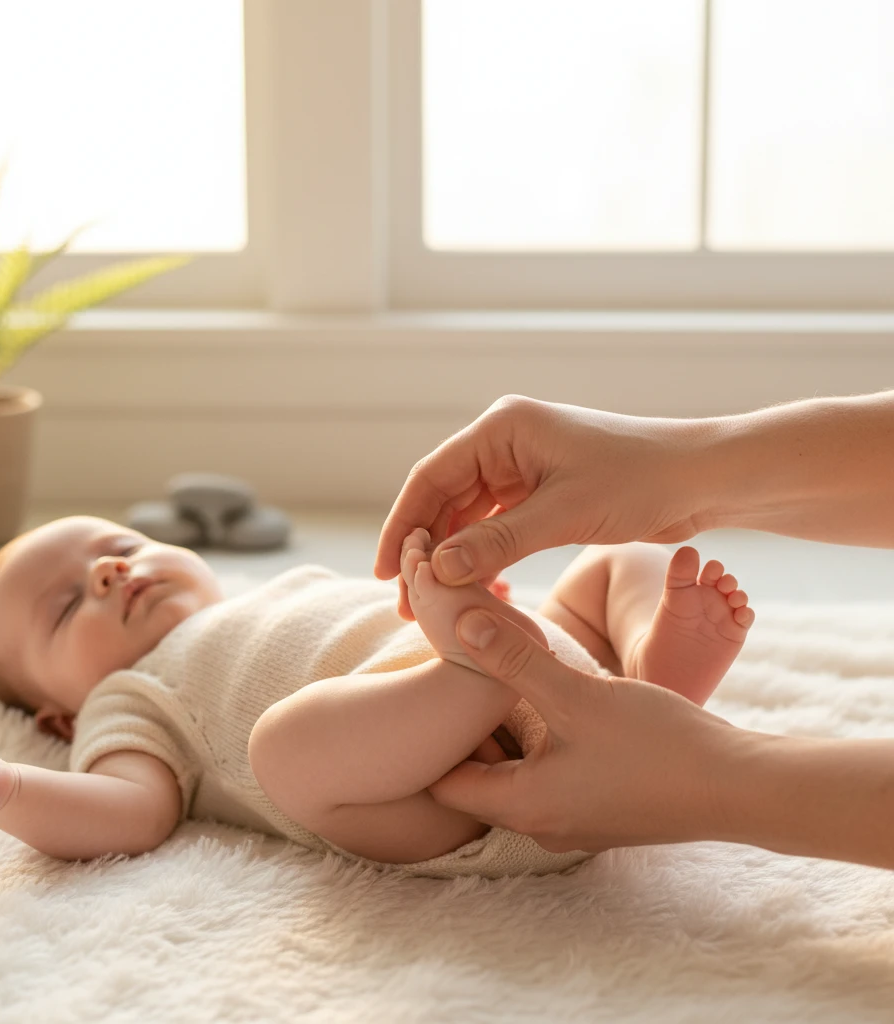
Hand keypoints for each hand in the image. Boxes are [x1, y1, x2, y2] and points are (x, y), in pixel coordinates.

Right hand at [376, 395, 711, 619]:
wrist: (702, 478)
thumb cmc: (640, 480)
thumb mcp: (565, 514)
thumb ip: (497, 540)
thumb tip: (437, 569)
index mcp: (503, 429)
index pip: (432, 477)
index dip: (403, 525)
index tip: (386, 571)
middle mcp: (506, 443)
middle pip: (444, 498)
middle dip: (425, 549)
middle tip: (407, 602)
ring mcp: (523, 467)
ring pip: (468, 516)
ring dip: (451, 557)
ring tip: (433, 604)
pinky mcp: (541, 492)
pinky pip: (495, 525)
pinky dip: (482, 555)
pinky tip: (473, 587)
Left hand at [426, 607, 738, 851]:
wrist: (739, 787)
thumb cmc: (655, 744)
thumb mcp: (575, 694)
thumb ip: (513, 659)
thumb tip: (459, 623)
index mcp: (522, 806)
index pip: (443, 784)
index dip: (431, 737)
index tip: (432, 692)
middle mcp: (540, 825)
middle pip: (477, 779)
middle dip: (468, 729)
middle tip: (460, 677)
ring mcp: (573, 823)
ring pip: (515, 776)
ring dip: (506, 734)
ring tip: (502, 681)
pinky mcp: (600, 812)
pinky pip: (549, 779)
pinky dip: (538, 745)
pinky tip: (551, 703)